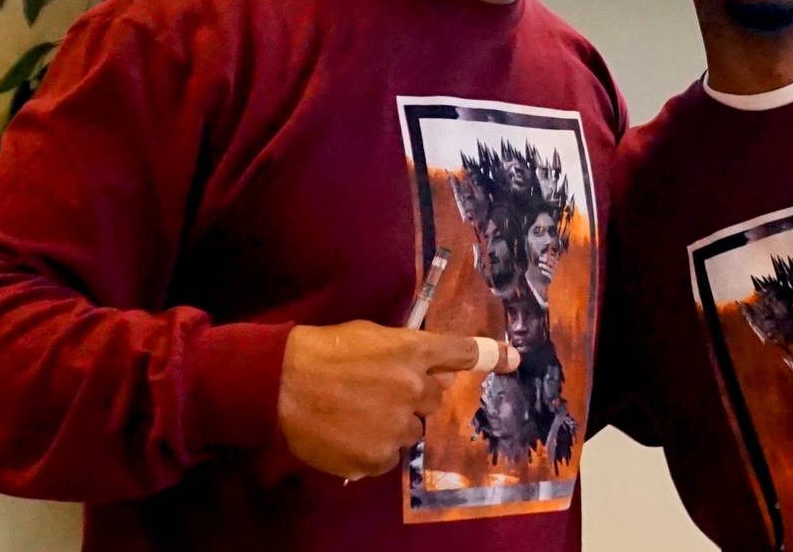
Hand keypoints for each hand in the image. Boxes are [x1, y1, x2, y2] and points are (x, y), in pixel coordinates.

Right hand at [277, 321, 517, 479]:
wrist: (279, 384)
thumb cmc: (323, 352)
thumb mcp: (372, 336)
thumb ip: (407, 352)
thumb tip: (433, 372)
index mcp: (413, 350)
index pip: (463, 353)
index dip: (492, 355)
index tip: (513, 359)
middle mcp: (414, 388)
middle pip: (433, 399)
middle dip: (412, 396)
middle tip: (376, 391)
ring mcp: (397, 425)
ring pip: (411, 430)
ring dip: (393, 424)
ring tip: (356, 414)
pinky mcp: (378, 456)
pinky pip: (389, 456)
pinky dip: (373, 448)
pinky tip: (348, 434)